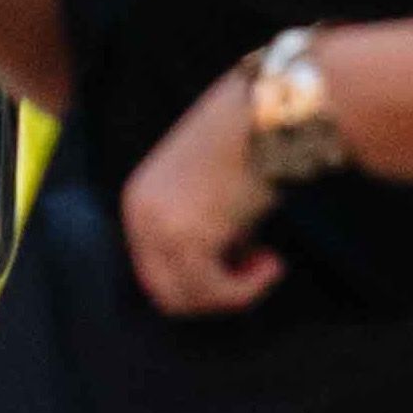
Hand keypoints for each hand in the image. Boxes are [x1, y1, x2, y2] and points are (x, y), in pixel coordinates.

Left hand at [121, 69, 287, 317]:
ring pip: (186, 299)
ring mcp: (158, 227)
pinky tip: (274, 261)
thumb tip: (217, 284)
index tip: (244, 258)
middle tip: (258, 265)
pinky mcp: (187, 236)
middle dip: (213, 293)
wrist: (273, 113)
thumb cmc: (254, 148)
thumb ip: (205, 237)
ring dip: (233, 293)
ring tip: (269, 261)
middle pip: (163, 291)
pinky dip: (246, 290)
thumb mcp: (215, 197)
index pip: (154, 270)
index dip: (201, 278)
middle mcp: (138, 216)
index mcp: (138, 202)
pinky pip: (212, 292)